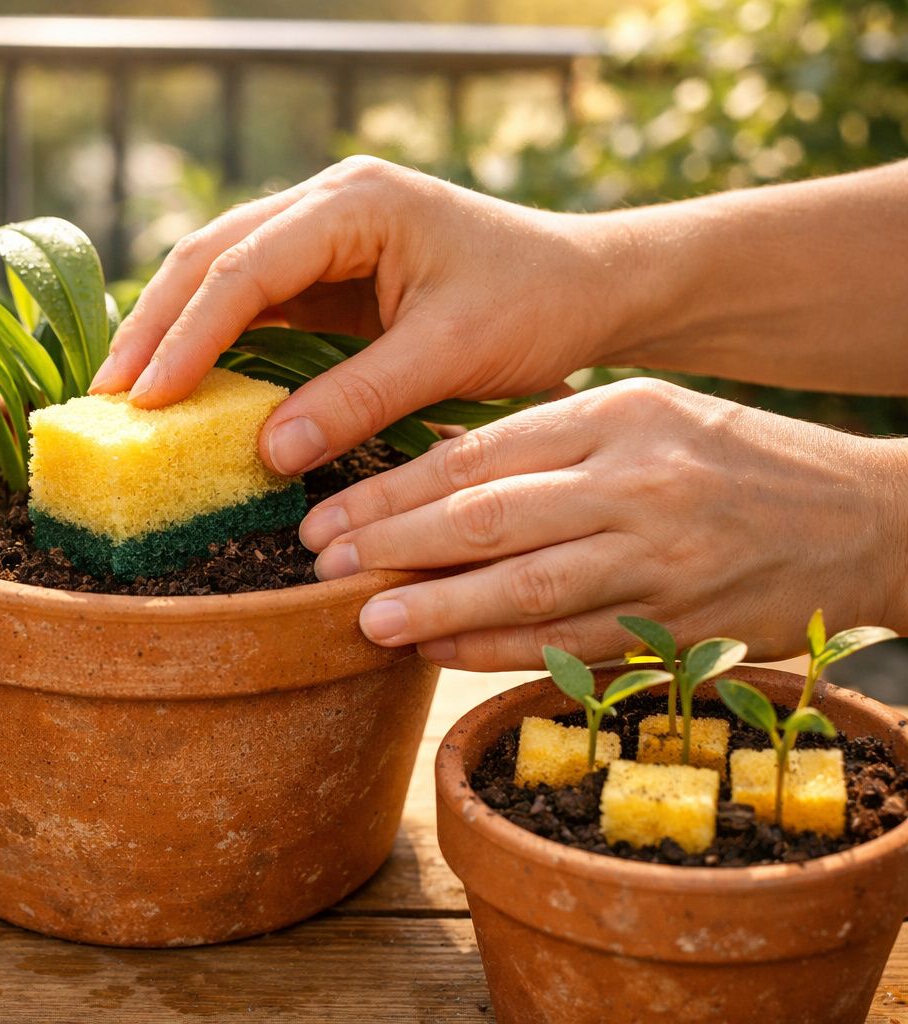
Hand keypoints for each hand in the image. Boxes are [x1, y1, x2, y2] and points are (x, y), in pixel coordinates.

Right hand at [90, 156, 624, 475]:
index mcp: (356, 203)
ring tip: (124, 394)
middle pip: (211, 255)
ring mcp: (321, 234)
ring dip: (170, 331)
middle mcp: (326, 205)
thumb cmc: (533, 304)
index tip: (147, 397)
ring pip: (218, 273)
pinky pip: (249, 302)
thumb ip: (357, 397)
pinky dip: (209, 342)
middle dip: (154, 325)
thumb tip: (266, 452)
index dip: (188, 333)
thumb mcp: (450, 355)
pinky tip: (179, 385)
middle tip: (107, 396)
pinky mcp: (324, 271)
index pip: (246, 265)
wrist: (588, 285)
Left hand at [302, 377, 907, 669]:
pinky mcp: (681, 625)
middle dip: (393, 545)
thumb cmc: (731, 457)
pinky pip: (571, 644)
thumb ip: (546, 439)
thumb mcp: (644, 414)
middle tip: (323, 566)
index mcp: (617, 417)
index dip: (392, 489)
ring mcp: (662, 561)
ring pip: (525, 589)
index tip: (328, 514)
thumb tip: (431, 466)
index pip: (478, 455)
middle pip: (488, 519)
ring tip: (367, 619)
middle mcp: (636, 484)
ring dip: (436, 610)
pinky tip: (440, 655)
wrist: (862, 516)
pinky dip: (499, 653)